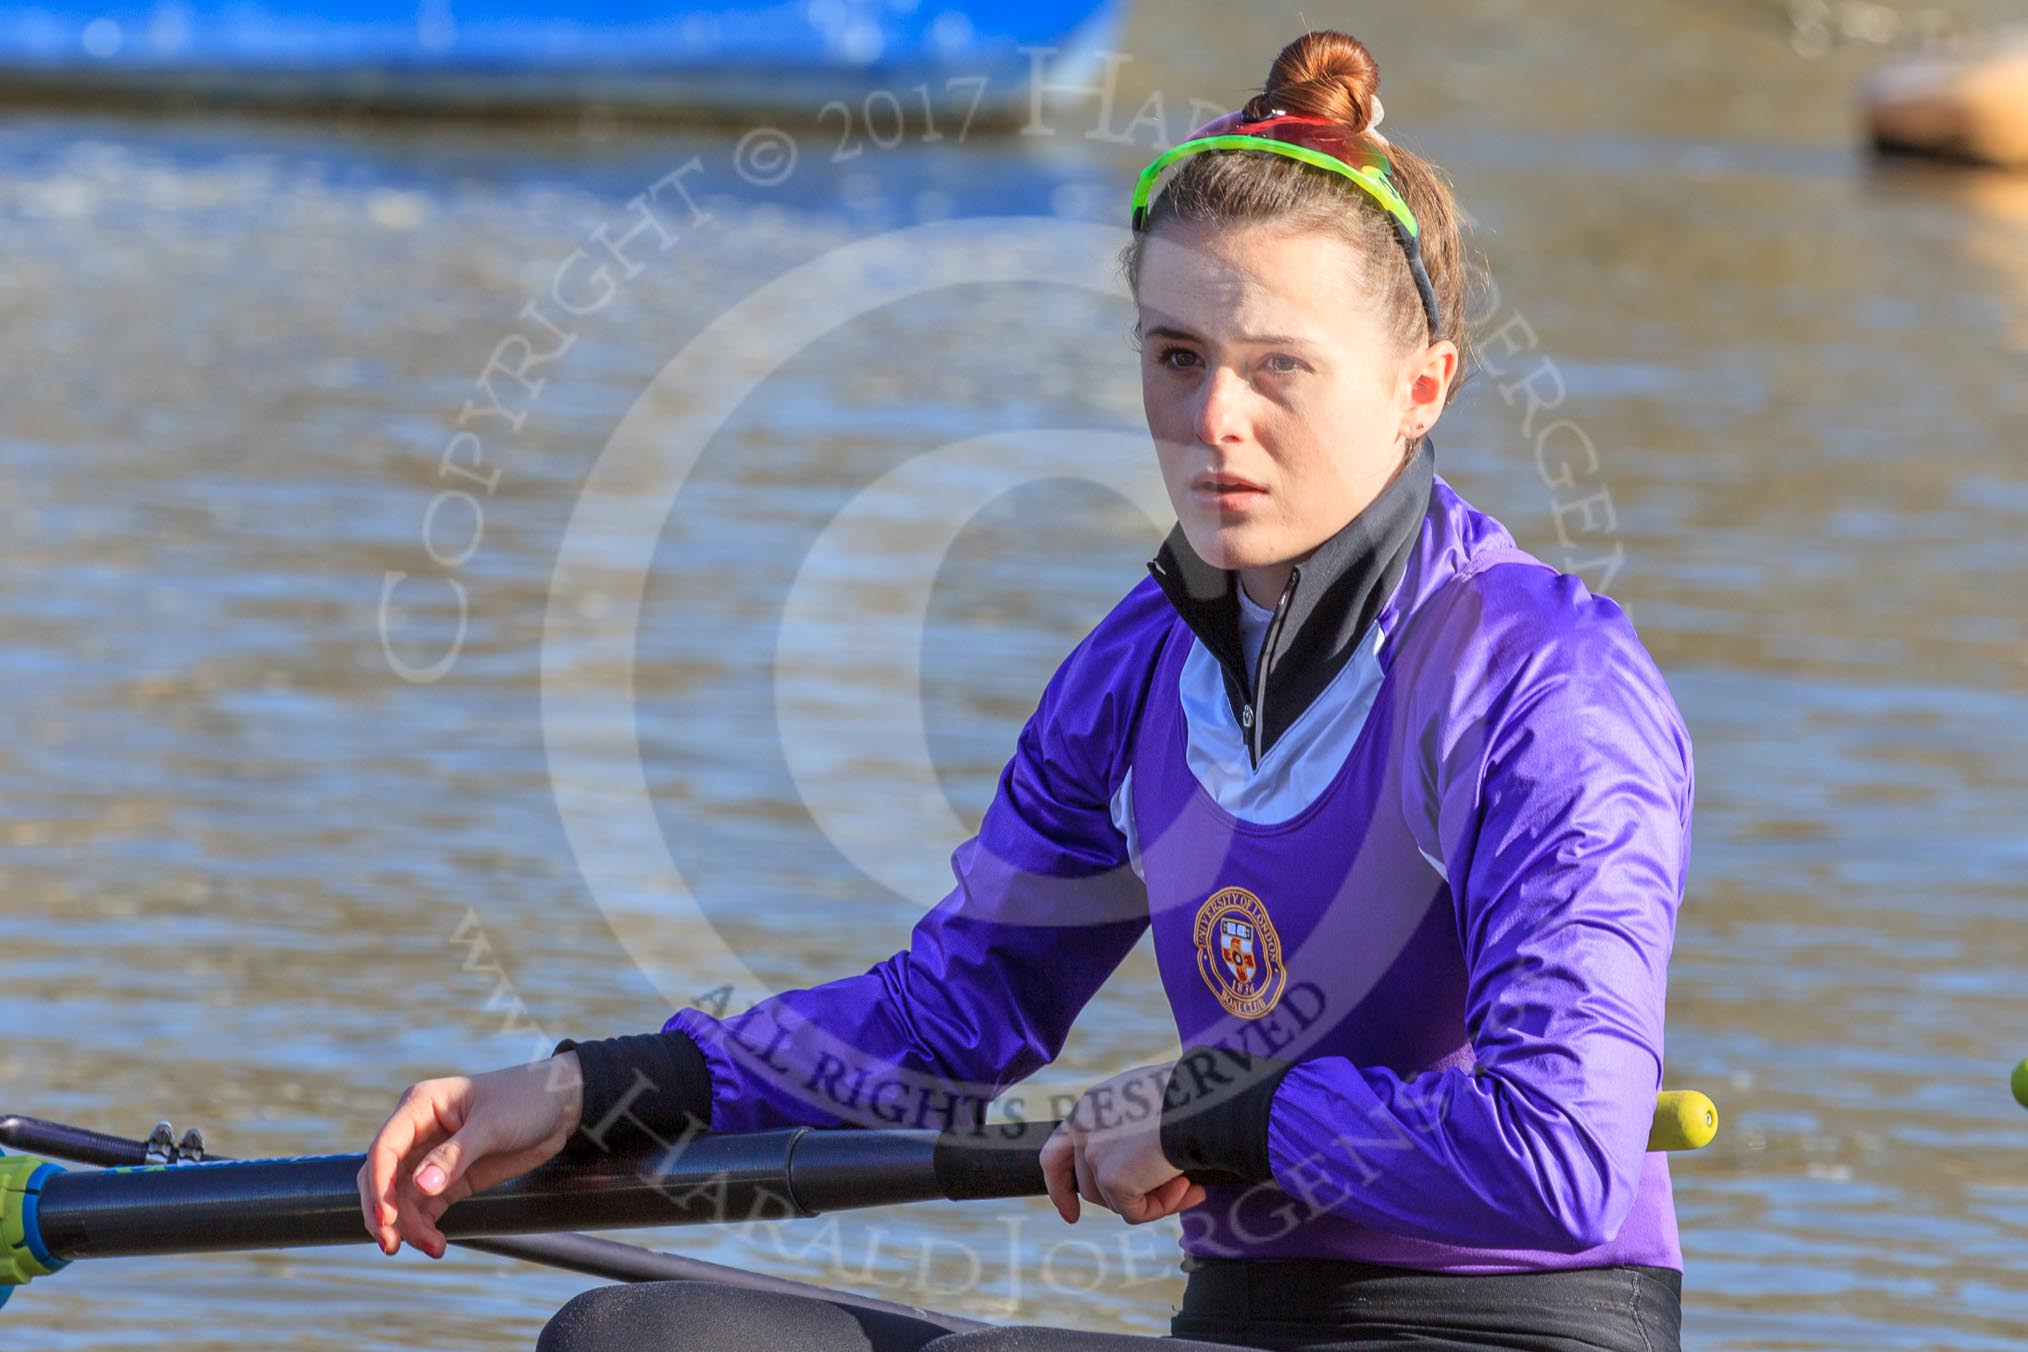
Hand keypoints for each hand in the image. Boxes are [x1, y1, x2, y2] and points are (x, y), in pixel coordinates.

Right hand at [355, 1052, 583, 1258]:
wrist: (561, 1107)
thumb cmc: (526, 1100)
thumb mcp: (493, 1125)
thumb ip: (455, 1155)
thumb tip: (420, 1186)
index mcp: (421, 1105)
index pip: (385, 1148)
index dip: (378, 1185)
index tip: (385, 1219)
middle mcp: (418, 1130)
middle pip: (383, 1176)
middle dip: (384, 1212)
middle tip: (391, 1245)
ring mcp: (432, 1156)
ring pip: (401, 1197)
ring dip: (408, 1225)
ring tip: (432, 1247)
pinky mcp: (450, 1178)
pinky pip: (425, 1206)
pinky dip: (425, 1226)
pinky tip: (437, 1244)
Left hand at [1039, 1060, 1205, 1225]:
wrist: (1203, 1097)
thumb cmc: (1189, 1092)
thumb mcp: (1146, 1100)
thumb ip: (1129, 1128)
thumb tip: (1140, 1163)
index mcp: (1090, 1105)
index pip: (1057, 1153)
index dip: (1061, 1186)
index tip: (1071, 1213)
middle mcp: (1084, 1127)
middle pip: (1088, 1185)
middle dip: (1119, 1199)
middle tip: (1160, 1199)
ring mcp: (1094, 1154)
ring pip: (1113, 1201)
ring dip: (1151, 1199)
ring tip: (1187, 1183)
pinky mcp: (1112, 1178)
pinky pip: (1135, 1212)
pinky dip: (1163, 1207)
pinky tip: (1189, 1188)